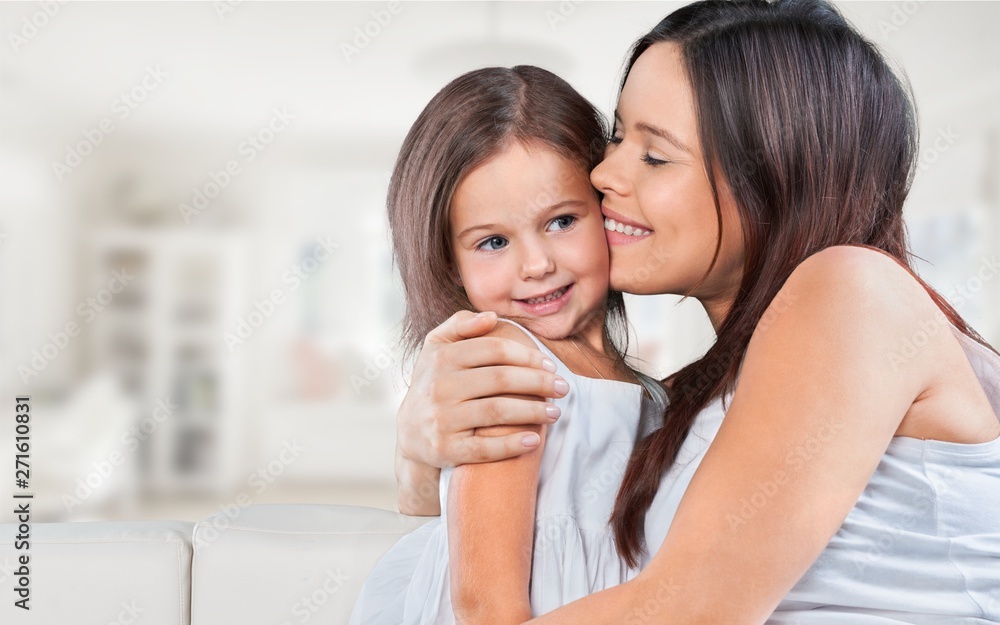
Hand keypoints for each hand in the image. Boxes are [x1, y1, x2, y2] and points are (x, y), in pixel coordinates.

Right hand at [397, 310, 568, 467]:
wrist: (410, 431)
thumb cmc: (435, 381)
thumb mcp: (437, 347)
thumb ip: (461, 324)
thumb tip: (491, 317)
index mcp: (442, 357)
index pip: (494, 350)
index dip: (527, 356)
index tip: (550, 365)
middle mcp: (439, 387)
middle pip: (500, 380)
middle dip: (538, 383)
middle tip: (562, 388)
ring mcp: (441, 419)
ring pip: (496, 412)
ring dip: (532, 412)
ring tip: (555, 413)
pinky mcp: (445, 449)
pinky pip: (483, 448)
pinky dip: (511, 445)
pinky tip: (533, 440)